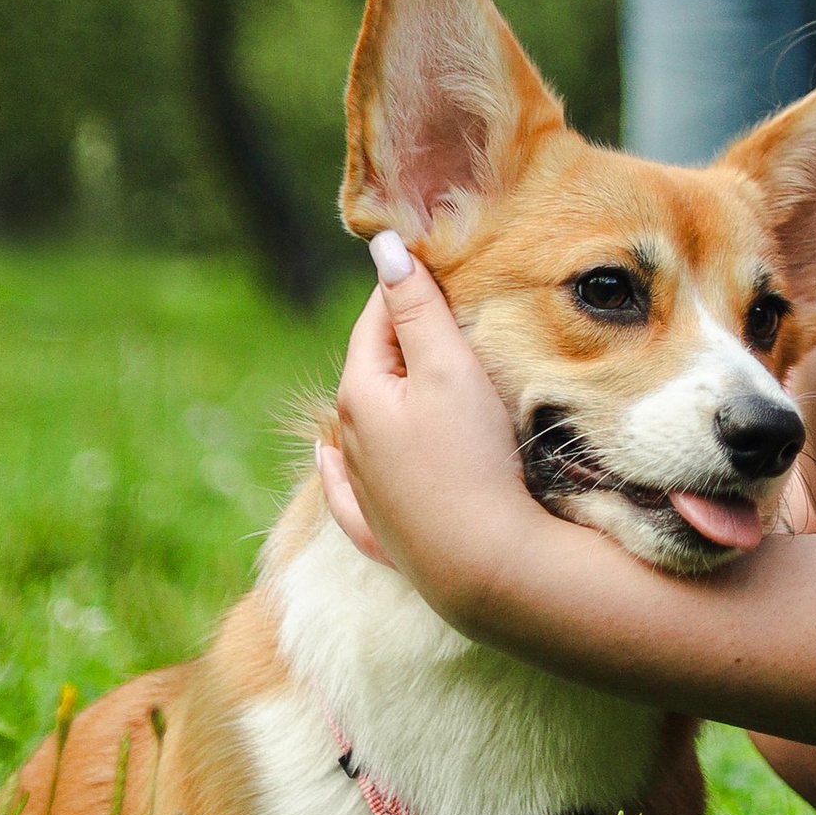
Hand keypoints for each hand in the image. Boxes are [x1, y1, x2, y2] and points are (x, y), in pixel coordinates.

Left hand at [317, 249, 538, 624]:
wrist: (485, 567)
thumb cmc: (472, 458)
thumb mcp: (447, 368)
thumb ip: (415, 308)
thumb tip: (383, 247)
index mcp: (359, 395)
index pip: (375, 321)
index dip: (405, 288)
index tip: (434, 263)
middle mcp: (349, 442)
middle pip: (371, 370)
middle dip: (401, 340)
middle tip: (442, 311)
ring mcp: (363, 491)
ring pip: (365, 425)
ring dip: (388, 395)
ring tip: (418, 373)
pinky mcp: (384, 531)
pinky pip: (352, 489)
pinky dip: (346, 467)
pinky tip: (330, 462)